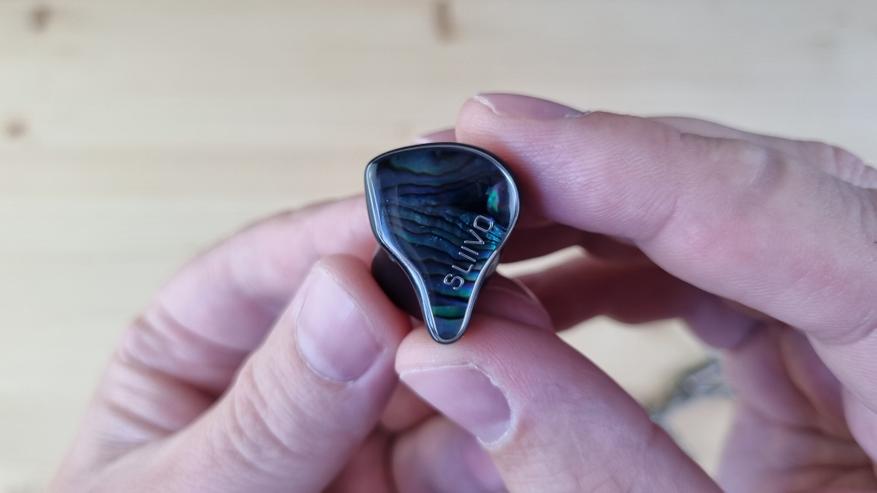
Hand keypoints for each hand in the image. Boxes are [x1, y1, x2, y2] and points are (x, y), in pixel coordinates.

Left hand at [49, 197, 549, 491]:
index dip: (339, 230)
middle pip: (368, 307)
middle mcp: (287, 382)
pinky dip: (500, 426)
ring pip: (432, 367)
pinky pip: (464, 440)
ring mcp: (356, 433)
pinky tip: (531, 408)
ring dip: (480, 349)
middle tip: (487, 274)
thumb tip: (351, 296)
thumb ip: (271, 411)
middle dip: (428, 291)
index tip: (413, 214)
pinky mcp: (413, 479)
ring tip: (524, 337)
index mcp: (195, 356)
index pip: (265, 267)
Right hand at [395, 94, 876, 490]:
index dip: (629, 162)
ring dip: (602, 217)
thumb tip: (452, 355)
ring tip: (489, 235)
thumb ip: (586, 466)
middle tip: (467, 172)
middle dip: (596, 172)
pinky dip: (633, 270)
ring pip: (735, 220)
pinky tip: (558, 289)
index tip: (496, 135)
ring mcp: (873, 329)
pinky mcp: (837, 354)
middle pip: (759, 190)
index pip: (794, 210)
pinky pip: (732, 276)